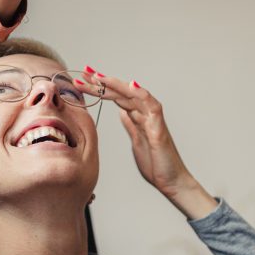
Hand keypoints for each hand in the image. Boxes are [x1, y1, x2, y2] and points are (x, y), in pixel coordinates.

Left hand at [90, 70, 216, 219]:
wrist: (171, 181)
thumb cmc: (156, 163)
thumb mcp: (136, 141)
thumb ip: (131, 125)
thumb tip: (122, 112)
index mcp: (138, 117)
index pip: (116, 97)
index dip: (100, 88)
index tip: (82, 80)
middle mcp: (145, 114)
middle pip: (121, 93)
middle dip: (102, 82)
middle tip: (84, 72)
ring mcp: (153, 119)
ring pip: (133, 95)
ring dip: (115, 85)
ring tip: (98, 77)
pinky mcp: (159, 128)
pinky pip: (152, 106)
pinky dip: (142, 94)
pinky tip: (131, 85)